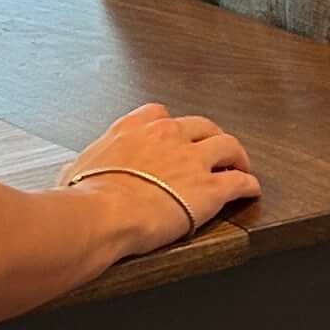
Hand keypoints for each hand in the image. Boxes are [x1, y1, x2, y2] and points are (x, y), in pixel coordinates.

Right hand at [61, 101, 260, 252]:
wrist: (100, 215)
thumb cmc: (84, 197)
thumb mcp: (77, 168)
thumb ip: (89, 164)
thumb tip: (78, 174)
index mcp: (135, 128)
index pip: (161, 114)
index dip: (173, 127)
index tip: (175, 137)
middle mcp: (167, 135)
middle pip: (202, 126)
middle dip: (210, 136)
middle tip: (214, 151)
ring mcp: (192, 160)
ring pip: (228, 146)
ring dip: (236, 156)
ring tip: (240, 165)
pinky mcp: (210, 189)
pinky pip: (239, 181)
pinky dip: (249, 184)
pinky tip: (252, 190)